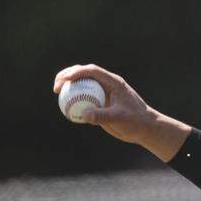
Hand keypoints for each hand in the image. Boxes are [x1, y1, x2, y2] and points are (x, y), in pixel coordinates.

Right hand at [53, 64, 190, 160]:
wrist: (144, 128)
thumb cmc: (136, 121)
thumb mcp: (120, 118)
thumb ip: (102, 116)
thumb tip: (84, 114)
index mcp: (113, 82)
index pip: (92, 71)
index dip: (77, 72)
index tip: (66, 79)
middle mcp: (106, 85)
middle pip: (83, 74)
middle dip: (68, 75)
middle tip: (57, 85)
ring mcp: (102, 94)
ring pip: (81, 86)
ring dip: (68, 86)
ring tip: (56, 92)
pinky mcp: (99, 103)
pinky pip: (83, 99)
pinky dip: (73, 100)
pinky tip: (64, 106)